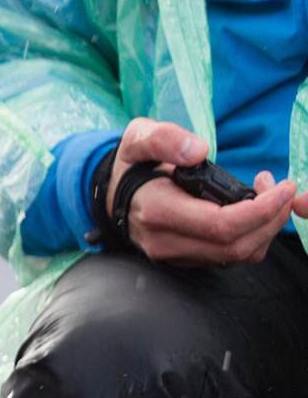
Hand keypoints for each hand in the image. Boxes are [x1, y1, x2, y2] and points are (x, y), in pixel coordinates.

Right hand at [102, 119, 305, 266]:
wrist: (112, 196)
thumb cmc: (131, 165)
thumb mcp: (137, 139)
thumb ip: (163, 138)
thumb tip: (198, 151)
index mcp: (157, 212)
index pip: (219, 225)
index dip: (261, 209)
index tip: (283, 186)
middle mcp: (166, 242)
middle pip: (235, 246)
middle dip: (272, 219)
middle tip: (284, 189)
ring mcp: (175, 255)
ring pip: (237, 256)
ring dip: (267, 229)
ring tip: (273, 197)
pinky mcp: (186, 259)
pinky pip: (231, 257)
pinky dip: (255, 236)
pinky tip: (256, 211)